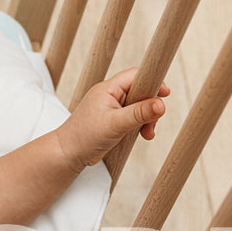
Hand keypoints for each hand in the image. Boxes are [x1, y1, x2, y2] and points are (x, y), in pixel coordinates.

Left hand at [53, 67, 169, 169]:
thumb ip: (139, 113)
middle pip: (140, 91)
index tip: (165, 93)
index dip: (152, 82)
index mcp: (108, 89)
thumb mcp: (115, 124)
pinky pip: (132, 118)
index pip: (136, 76)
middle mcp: (110, 95)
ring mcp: (111, 108)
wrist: (66, 155)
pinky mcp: (112, 121)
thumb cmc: (83, 137)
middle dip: (150, 106)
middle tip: (154, 121)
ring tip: (147, 133)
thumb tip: (161, 104)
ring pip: (138, 106)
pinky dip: (139, 125)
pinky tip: (143, 135)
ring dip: (146, 118)